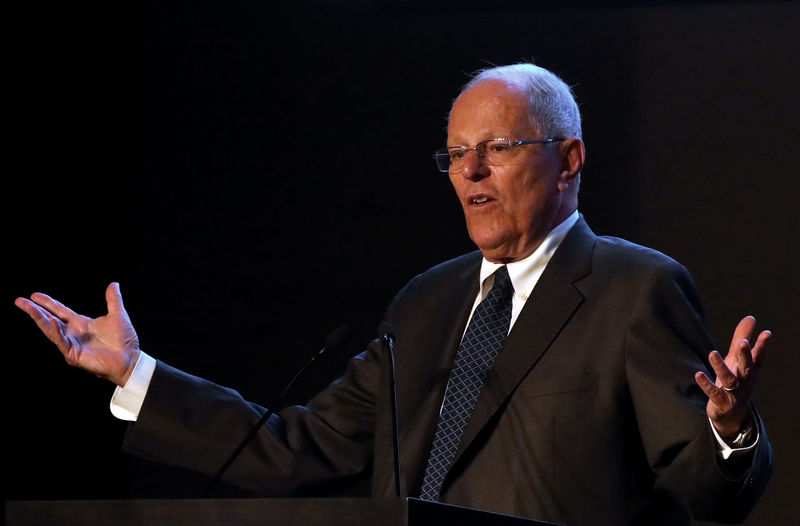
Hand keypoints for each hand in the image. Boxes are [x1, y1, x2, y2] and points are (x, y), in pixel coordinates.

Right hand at [15, 282, 140, 385]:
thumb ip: (113, 300)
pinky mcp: (73, 354)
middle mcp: (73, 333)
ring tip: (28, 307)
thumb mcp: (118, 315)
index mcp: (80, 324)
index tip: (34, 295)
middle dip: (34, 310)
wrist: (130, 359)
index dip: (47, 303)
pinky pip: (61, 341)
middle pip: (49, 319)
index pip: (59, 311)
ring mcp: (71, 344)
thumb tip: (113, 284)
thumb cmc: (124, 340)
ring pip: (50, 330)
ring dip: (39, 318)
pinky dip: (55, 331)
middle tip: (19, 300)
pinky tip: (50, 320)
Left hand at [694, 316, 770, 440]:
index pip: (758, 357)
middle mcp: (745, 381)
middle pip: (747, 367)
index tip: (766, 333)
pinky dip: (706, 384)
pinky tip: (698, 374)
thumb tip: (751, 317)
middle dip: (746, 356)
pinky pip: (714, 393)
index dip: (762, 345)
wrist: (732, 416)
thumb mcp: (737, 360)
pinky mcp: (722, 403)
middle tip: (744, 343)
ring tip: (712, 353)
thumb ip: (741, 338)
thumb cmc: (735, 382)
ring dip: (721, 367)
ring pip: (729, 379)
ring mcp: (734, 393)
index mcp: (749, 371)